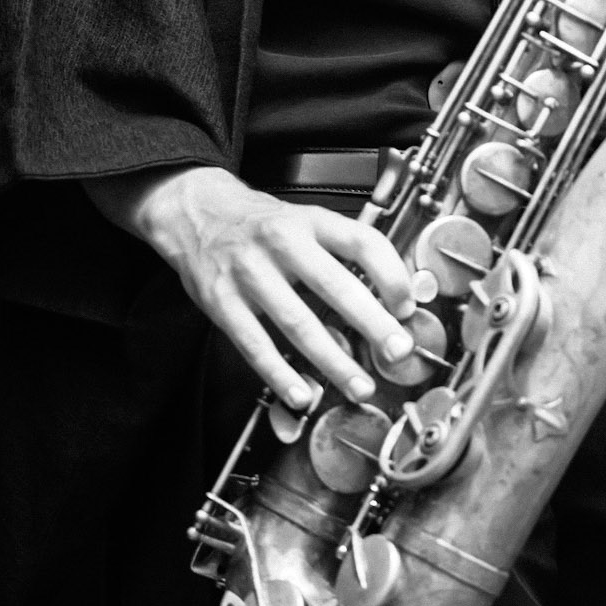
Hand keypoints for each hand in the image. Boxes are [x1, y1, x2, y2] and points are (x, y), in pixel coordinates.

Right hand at [84, 164, 416, 409]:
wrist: (197, 213)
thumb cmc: (261, 223)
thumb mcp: (305, 220)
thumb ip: (342, 251)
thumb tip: (388, 292)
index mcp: (310, 222)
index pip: (362, 242)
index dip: (391, 274)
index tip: (408, 305)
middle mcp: (282, 243)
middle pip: (335, 286)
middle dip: (372, 323)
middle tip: (397, 350)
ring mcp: (250, 273)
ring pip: (298, 323)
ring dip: (333, 360)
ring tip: (359, 384)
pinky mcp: (222, 302)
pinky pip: (255, 344)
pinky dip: (280, 374)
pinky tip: (302, 393)